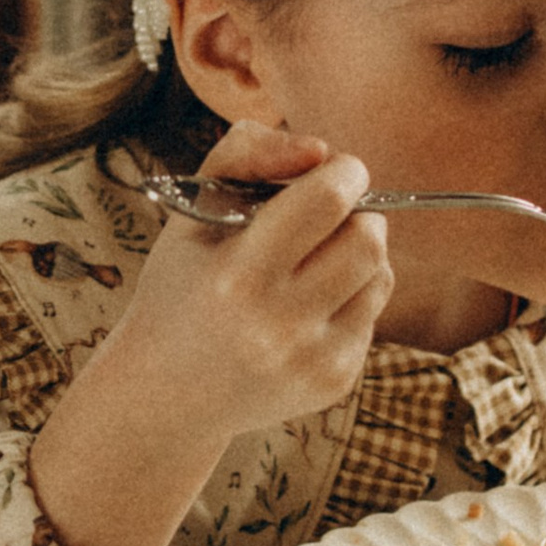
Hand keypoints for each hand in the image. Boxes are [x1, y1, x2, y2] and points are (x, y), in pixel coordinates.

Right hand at [111, 124, 391, 444]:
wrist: (164, 395)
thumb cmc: (180, 288)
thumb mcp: (191, 211)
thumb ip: (245, 154)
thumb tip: (318, 150)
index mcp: (237, 275)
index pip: (327, 201)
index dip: (344, 172)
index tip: (335, 170)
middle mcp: (278, 324)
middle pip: (368, 239)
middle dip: (359, 212)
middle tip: (330, 214)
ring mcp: (310, 360)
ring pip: (381, 276)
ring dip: (361, 253)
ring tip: (318, 258)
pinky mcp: (333, 382)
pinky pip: (373, 315)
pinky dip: (351, 297)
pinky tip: (310, 306)